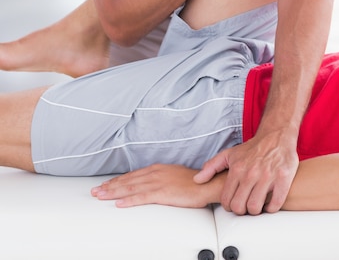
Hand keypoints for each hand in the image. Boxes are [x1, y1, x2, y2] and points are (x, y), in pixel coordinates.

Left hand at [91, 163, 220, 208]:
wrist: (207, 183)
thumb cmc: (192, 182)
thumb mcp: (172, 176)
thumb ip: (159, 179)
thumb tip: (148, 184)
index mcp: (157, 169)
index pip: (132, 175)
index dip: (117, 181)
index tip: (105, 185)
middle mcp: (155, 173)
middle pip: (128, 181)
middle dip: (110, 186)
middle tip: (95, 191)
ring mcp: (158, 182)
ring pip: (131, 188)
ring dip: (114, 192)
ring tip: (101, 196)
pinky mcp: (163, 192)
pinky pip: (142, 197)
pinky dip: (129, 200)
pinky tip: (119, 204)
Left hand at [194, 132, 298, 214]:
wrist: (275, 136)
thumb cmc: (252, 148)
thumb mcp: (229, 154)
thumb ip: (211, 167)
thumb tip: (197, 180)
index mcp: (237, 169)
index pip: (226, 200)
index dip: (228, 206)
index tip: (233, 203)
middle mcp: (251, 174)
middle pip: (240, 207)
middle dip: (241, 210)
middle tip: (245, 206)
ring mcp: (267, 177)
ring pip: (255, 207)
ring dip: (255, 210)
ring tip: (256, 204)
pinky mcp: (283, 179)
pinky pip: (275, 204)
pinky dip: (271, 208)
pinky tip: (269, 203)